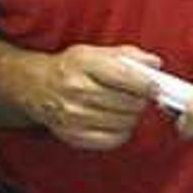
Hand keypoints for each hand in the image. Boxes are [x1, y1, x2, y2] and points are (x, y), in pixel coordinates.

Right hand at [21, 44, 161, 151]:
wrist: (36, 87)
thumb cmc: (70, 68)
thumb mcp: (94, 52)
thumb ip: (127, 55)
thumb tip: (155, 64)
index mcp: (84, 64)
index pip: (126, 77)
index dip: (147, 84)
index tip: (156, 87)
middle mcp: (77, 90)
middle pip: (128, 103)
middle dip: (141, 101)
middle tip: (138, 97)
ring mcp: (74, 116)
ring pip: (124, 122)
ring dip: (131, 116)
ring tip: (125, 108)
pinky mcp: (74, 136)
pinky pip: (113, 140)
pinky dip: (121, 132)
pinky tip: (116, 122)